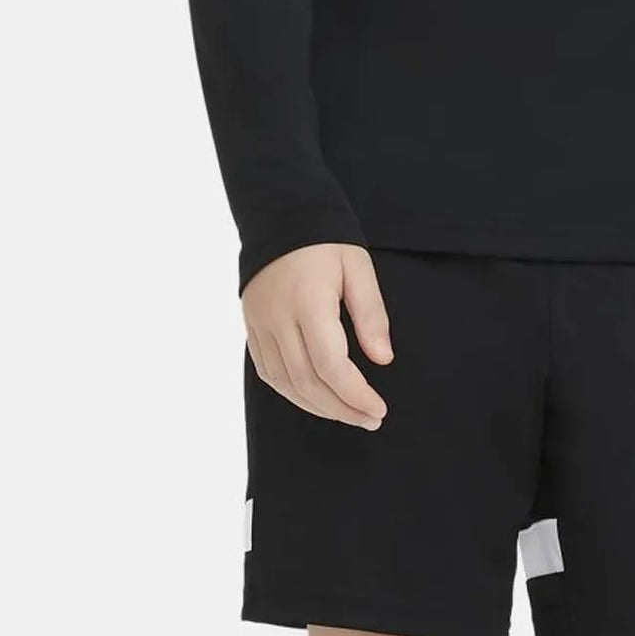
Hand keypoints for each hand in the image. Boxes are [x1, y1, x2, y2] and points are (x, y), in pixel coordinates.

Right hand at [242, 242, 394, 429]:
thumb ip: (371, 314)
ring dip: (318, 407)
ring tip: (348, 414)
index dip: (356, 395)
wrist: (279, 216)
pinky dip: (292, 393)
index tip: (379, 409)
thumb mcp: (358, 267)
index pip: (331, 365)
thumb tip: (383, 360)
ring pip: (285, 384)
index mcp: (309, 302)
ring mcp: (260, 324)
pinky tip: (315, 399)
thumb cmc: (325, 241)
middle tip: (370, 419)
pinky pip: (268, 373)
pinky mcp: (251, 327)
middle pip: (308, 382)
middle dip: (341, 409)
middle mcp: (279, 318)